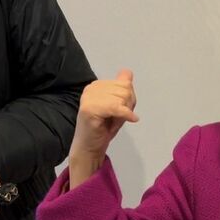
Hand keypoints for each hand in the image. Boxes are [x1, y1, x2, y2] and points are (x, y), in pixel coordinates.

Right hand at [69, 69, 137, 187]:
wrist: (90, 146)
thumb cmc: (104, 128)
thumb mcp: (118, 105)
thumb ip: (122, 88)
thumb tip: (127, 72)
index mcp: (97, 85)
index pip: (125, 83)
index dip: (129, 99)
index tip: (121, 111)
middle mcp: (91, 88)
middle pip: (125, 90)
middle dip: (128, 105)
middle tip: (117, 118)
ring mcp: (89, 97)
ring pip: (122, 98)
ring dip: (124, 113)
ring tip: (113, 121)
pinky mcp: (90, 108)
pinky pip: (117, 107)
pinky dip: (126, 114)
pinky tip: (130, 120)